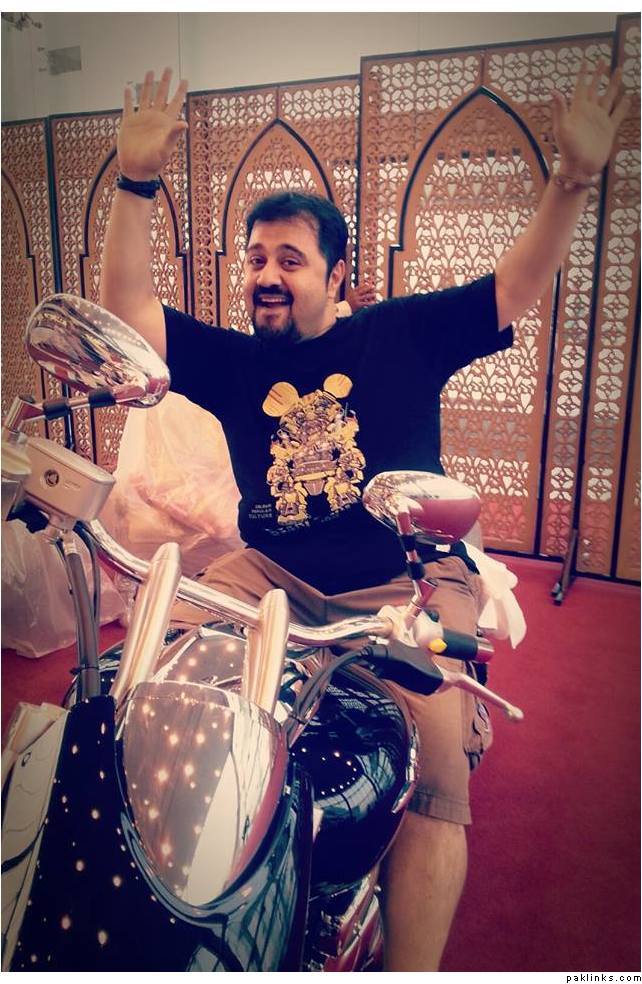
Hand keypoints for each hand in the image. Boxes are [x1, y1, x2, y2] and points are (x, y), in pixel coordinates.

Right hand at [118, 68, 187, 180]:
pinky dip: (128, 97)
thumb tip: (185, 124)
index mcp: (166, 123)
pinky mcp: (129, 123)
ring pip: (145, 97)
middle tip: (169, 68)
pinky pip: (128, 106)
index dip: (180, 91)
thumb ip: (174, 135)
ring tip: (150, 72)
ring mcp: (141, 119)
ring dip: (148, 84)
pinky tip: (128, 87)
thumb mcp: (165, 148)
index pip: (175, 103)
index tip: (185, 79)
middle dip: (165, 82)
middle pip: (161, 95)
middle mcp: (154, 118)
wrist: (137, 171)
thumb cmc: (153, 163)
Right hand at [346, 283, 376, 311]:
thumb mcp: (349, 295)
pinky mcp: (358, 305)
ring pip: (365, 296)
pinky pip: (365, 303)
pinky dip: (369, 303)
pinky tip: (373, 302)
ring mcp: (356, 300)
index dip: (364, 285)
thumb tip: (359, 287)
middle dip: (368, 288)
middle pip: (363, 290)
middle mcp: (355, 295)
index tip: (368, 284)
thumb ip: (354, 291)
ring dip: (370, 295)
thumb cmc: (348, 302)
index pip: (359, 287)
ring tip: (375, 294)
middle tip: (373, 286)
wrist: (344, 308)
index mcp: (353, 292)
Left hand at [551, 61, 629, 178]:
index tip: (585, 59)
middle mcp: (590, 112)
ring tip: (619, 71)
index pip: (581, 86)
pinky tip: (628, 97)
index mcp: (578, 110)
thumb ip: (560, 109)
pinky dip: (623, 106)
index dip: (583, 74)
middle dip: (599, 74)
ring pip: (609, 97)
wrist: (579, 167)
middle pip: (596, 88)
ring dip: (614, 84)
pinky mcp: (609, 130)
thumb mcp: (562, 128)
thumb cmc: (568, 150)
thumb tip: (553, 90)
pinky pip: (618, 115)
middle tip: (604, 60)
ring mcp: (600, 120)